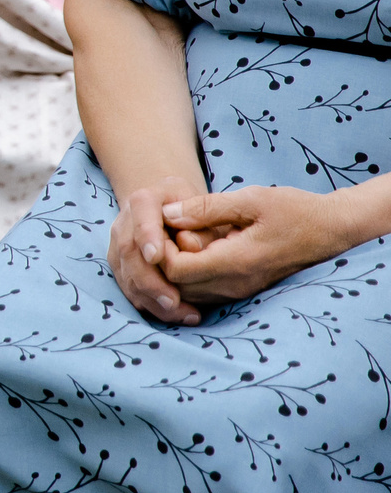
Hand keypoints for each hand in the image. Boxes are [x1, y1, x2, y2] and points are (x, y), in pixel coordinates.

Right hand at [108, 183, 202, 325]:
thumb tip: (190, 246)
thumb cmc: (193, 209)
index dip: (146, 236)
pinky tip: (179, 314)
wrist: (169, 207)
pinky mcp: (120, 267)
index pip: (141, 216)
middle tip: (174, 301)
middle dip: (150, 280)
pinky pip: (130, 289)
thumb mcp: (205, 207)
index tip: (156, 257)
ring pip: (127, 276)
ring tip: (185, 314)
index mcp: (145, 200)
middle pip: (129, 253)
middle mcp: (124, 223)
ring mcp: (118, 246)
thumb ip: (203, 225)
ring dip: (152, 299)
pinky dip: (152, 305)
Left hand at [159, 186, 362, 307]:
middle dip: (164, 259)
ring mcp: (240, 292)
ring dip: (177, 267)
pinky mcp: (243, 291)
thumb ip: (206, 208)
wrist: (332, 230)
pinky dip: (190, 274)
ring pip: (188, 292)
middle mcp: (236, 285)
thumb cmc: (294, 210)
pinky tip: (198, 246)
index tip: (166, 222)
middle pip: (176, 285)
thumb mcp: (250, 199)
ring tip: (184, 235)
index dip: (161, 248)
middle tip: (171, 228)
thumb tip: (167, 214)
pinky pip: (204, 292)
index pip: (176, 270)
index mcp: (236, 262)